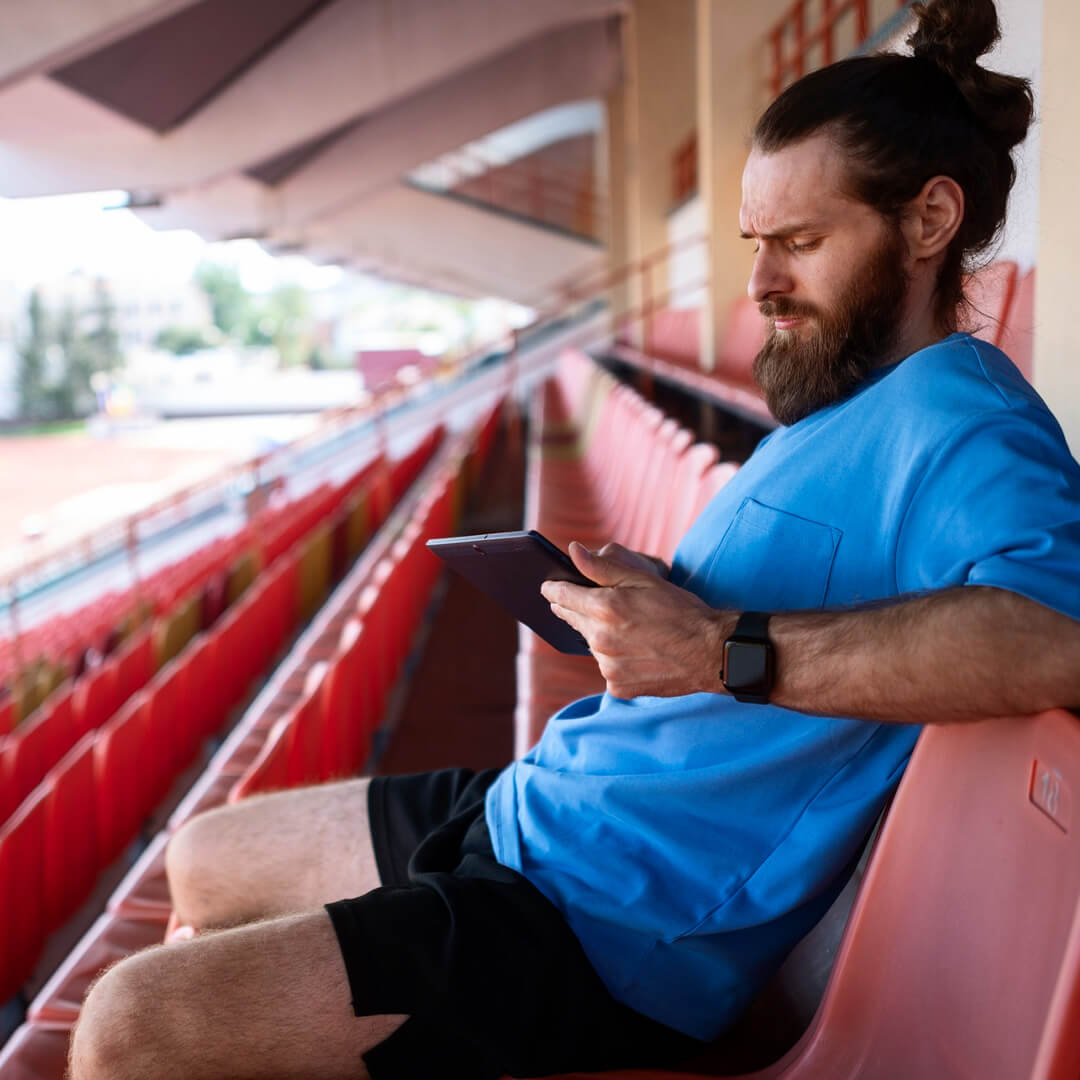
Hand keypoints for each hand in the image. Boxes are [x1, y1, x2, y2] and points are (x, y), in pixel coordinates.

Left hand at [541, 541, 729, 698]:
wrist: (711, 652)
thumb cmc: (681, 610)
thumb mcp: (643, 580)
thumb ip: (602, 567)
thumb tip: (573, 551)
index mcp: (604, 608)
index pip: (562, 595)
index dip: (554, 588)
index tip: (548, 586)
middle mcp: (600, 639)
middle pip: (573, 620)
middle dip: (576, 609)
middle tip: (587, 602)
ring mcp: (607, 666)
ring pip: (591, 644)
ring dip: (599, 635)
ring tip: (628, 629)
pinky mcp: (617, 686)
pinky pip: (606, 668)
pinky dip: (615, 659)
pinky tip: (637, 651)